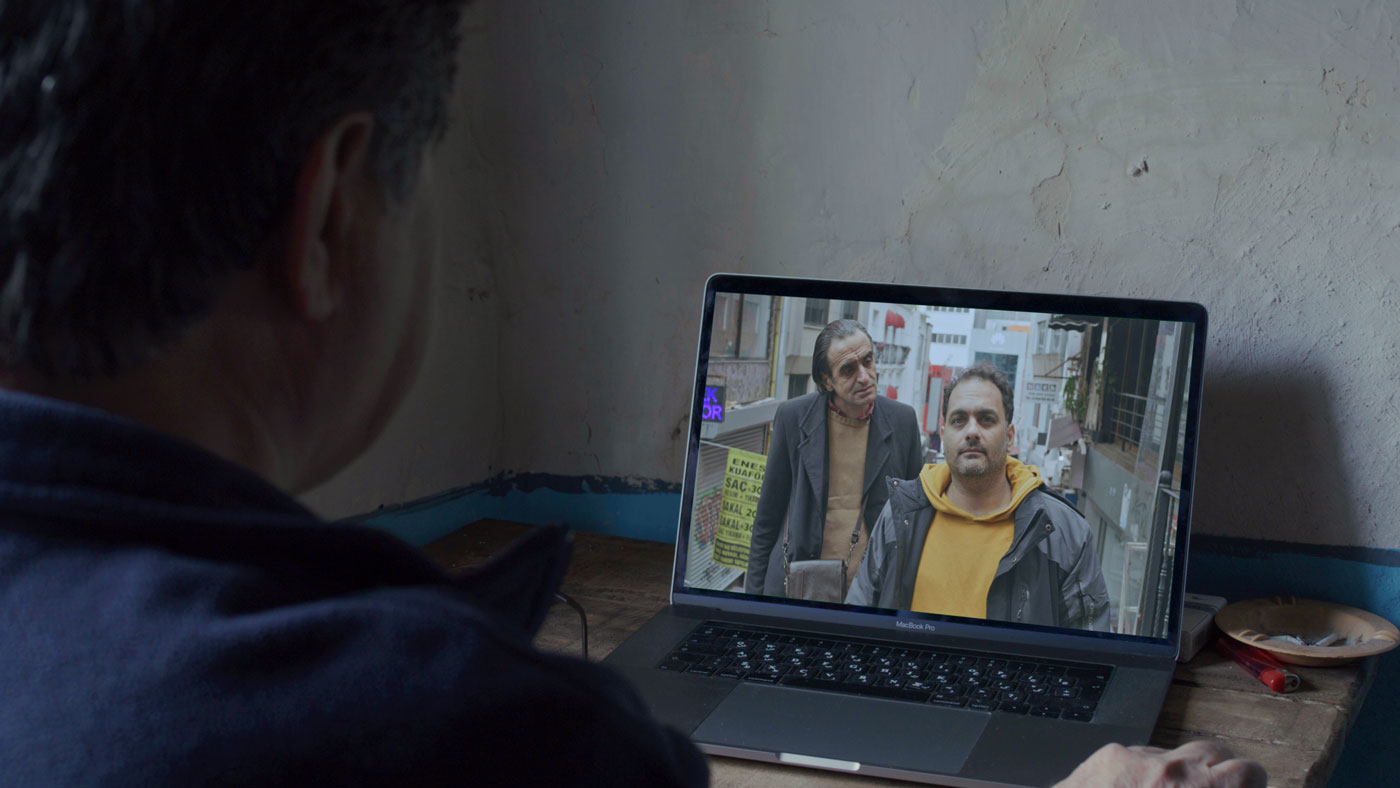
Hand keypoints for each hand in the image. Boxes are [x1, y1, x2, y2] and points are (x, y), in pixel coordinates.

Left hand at [1053, 741, 1266, 787]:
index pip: (1248, 773)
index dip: (1249, 785)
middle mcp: (1172, 772)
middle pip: (1217, 755)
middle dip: (1220, 776)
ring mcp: (1140, 758)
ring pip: (1180, 751)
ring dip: (1185, 771)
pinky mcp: (1112, 754)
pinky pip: (1145, 754)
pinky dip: (1149, 771)